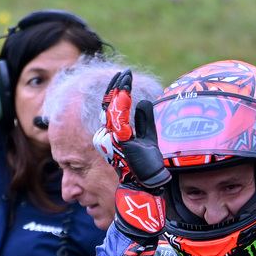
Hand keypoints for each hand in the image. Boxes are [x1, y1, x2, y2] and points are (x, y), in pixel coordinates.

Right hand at [93, 70, 169, 190]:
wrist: (147, 183)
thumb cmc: (146, 165)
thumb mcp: (148, 138)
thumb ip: (145, 120)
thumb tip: (143, 100)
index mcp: (112, 134)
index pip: (112, 108)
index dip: (117, 91)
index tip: (124, 77)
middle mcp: (107, 135)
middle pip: (109, 105)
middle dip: (116, 86)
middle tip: (124, 72)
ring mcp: (111, 137)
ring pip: (112, 108)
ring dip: (120, 90)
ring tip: (125, 76)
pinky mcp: (118, 140)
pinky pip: (119, 117)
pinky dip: (122, 102)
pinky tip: (126, 90)